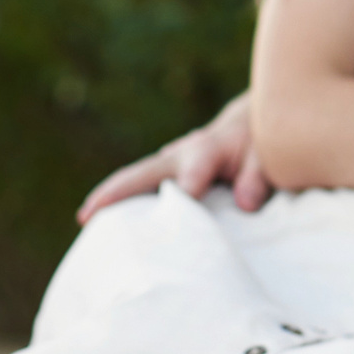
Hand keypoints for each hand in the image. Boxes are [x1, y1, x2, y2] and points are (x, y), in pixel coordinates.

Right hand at [75, 93, 272, 222]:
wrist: (250, 125)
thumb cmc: (260, 145)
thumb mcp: (268, 157)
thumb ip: (257, 177)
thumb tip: (246, 203)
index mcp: (208, 149)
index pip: (194, 170)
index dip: (187, 186)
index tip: (182, 200)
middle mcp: (180, 155)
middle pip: (142, 174)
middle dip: (116, 193)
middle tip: (88, 214)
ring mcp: (167, 165)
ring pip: (133, 181)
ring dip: (109, 200)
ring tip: (85, 224)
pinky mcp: (164, 176)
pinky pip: (139, 190)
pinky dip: (120, 205)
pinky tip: (103, 229)